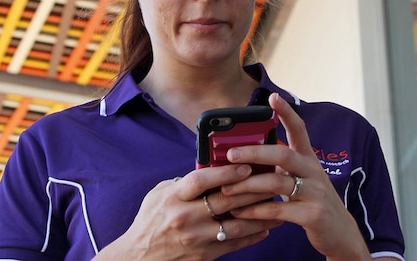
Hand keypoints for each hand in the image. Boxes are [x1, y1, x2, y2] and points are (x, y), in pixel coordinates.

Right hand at [94, 164, 281, 260]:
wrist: (139, 257)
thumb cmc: (150, 222)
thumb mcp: (159, 195)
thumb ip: (183, 183)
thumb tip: (210, 169)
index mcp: (173, 198)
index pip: (202, 180)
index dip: (226, 172)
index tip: (246, 166)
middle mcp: (185, 217)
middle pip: (226, 201)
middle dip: (252, 189)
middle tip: (272, 180)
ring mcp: (196, 238)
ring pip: (236, 225)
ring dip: (260, 215)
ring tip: (276, 206)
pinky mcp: (204, 255)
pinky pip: (234, 244)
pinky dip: (252, 235)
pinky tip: (265, 227)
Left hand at [221, 94, 371, 260]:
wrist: (341, 234)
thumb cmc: (312, 201)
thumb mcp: (301, 179)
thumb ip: (280, 167)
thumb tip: (244, 156)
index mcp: (309, 160)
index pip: (299, 130)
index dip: (287, 113)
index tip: (273, 97)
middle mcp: (313, 172)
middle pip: (283, 155)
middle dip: (254, 153)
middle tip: (230, 154)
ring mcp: (315, 193)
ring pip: (277, 183)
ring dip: (248, 186)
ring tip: (226, 190)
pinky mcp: (312, 215)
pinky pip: (279, 210)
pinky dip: (256, 211)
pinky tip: (239, 212)